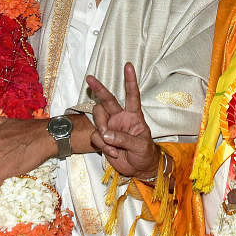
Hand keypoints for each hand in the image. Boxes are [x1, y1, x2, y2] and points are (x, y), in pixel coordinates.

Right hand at [87, 63, 158, 180]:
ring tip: (113, 145)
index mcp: (134, 116)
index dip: (130, 81)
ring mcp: (110, 127)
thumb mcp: (140, 146)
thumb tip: (106, 134)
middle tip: (90, 78)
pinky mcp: (102, 138)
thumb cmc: (145, 154)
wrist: (139, 169)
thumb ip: (124, 139)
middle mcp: (120, 118)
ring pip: (98, 119)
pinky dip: (103, 146)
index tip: (128, 66)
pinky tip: (113, 152)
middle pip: (107, 100)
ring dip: (103, 131)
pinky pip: (96, 136)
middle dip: (99, 88)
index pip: (132, 96)